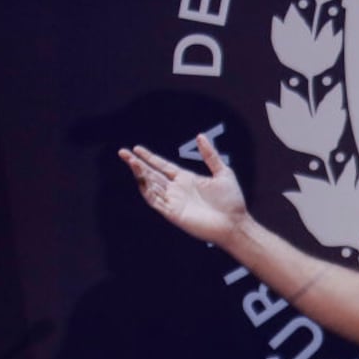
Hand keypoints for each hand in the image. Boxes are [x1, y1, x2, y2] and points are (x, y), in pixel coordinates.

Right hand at [118, 134, 247, 246]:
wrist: (234, 223)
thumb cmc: (231, 201)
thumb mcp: (223, 172)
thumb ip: (210, 155)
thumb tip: (200, 136)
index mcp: (187, 179)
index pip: (163, 166)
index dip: (150, 158)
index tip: (137, 148)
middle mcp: (177, 189)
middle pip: (152, 174)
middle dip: (137, 163)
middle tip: (123, 152)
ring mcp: (173, 201)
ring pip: (151, 185)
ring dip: (140, 174)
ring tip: (131, 161)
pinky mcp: (173, 213)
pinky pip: (156, 200)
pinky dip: (147, 189)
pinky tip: (141, 178)